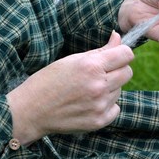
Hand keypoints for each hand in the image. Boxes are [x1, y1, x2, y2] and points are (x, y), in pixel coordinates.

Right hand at [7, 32, 133, 144]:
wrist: (30, 111)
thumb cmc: (48, 81)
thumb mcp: (72, 60)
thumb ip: (100, 50)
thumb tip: (118, 37)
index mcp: (91, 66)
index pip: (126, 54)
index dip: (121, 53)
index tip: (114, 56)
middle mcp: (98, 86)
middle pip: (127, 72)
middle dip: (118, 70)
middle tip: (100, 74)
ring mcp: (100, 105)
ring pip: (120, 90)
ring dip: (109, 88)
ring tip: (87, 90)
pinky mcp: (99, 121)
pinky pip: (116, 108)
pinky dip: (106, 105)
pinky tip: (89, 104)